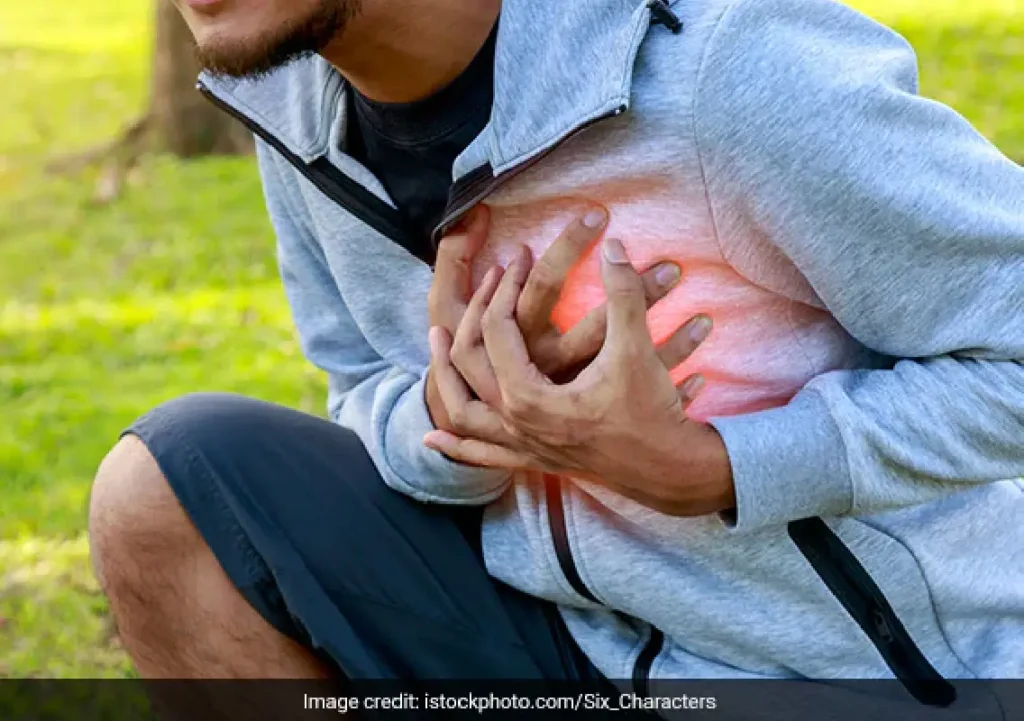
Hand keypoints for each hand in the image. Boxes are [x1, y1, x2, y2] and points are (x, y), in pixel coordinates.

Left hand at [425, 237, 735, 516]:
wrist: (670, 471)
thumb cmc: (651, 412)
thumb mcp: (636, 348)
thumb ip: (623, 293)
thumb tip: (613, 247)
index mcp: (530, 397)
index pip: (498, 330)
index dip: (507, 287)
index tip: (520, 257)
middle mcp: (516, 424)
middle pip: (470, 364)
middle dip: (474, 316)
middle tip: (485, 282)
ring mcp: (522, 447)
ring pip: (463, 413)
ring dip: (445, 377)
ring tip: (437, 343)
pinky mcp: (535, 461)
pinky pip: (482, 456)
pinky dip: (455, 447)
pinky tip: (432, 439)